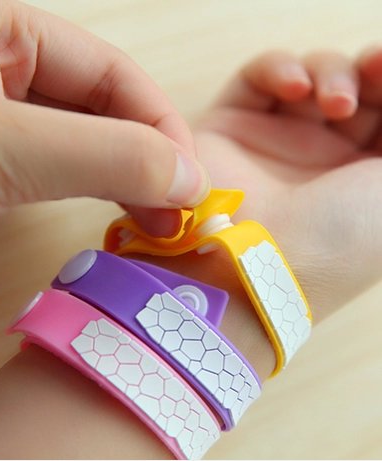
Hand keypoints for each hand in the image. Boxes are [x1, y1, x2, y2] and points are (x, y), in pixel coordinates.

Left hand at [0, 0, 207, 241]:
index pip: (112, 73)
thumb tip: (187, 175)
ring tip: (154, 219)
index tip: (193, 182)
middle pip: (102, 106)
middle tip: (178, 212)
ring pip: (81, 139)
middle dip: (147, 158)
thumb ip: (102, 155)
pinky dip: (87, 189)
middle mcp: (1, 62)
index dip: (161, 127)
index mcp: (4, 27)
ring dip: (123, 178)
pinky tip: (109, 210)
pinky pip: (53, 165)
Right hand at [193, 48, 381, 318]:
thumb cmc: (343, 236)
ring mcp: (274, 139)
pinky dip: (278, 68)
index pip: (381, 110)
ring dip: (327, 72)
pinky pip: (256, 77)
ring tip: (332, 102)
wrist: (264, 261)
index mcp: (360, 170)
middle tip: (367, 79)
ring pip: (306, 75)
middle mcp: (318, 154)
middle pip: (346, 87)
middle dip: (362, 74)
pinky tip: (293, 87)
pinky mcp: (232, 126)